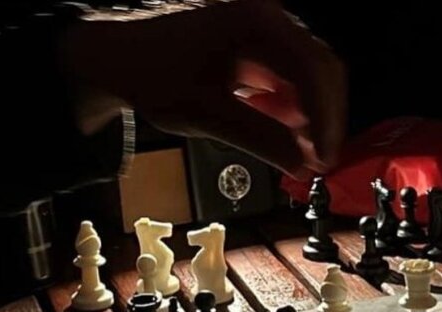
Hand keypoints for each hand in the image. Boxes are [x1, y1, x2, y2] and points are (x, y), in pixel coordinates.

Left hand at [61, 0, 346, 176]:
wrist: (116, 55)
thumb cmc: (150, 72)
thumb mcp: (206, 114)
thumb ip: (259, 139)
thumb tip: (301, 165)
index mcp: (255, 22)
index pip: (313, 70)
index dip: (325, 119)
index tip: (323, 156)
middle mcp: (265, 15)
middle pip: (320, 68)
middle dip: (323, 118)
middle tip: (320, 160)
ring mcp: (262, 26)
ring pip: (309, 72)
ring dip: (310, 114)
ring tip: (301, 152)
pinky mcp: (257, 42)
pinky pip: (290, 73)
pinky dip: (292, 105)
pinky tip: (282, 130)